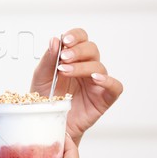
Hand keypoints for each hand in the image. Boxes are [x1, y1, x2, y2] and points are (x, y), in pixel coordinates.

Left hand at [31, 28, 123, 144]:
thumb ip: (48, 58)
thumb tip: (55, 40)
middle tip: (63, 58)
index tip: (65, 40)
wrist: (48, 121)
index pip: (81, 39)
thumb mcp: (41, 76)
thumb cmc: (46, 98)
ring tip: (66, 71)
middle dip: (77, 51)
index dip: (75, 36)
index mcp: (73, 58)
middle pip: (92, 49)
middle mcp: (86, 67)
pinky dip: (108, 80)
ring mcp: (96, 82)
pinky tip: (95, 79)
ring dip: (82, 66)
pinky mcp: (103, 98)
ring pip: (99, 66)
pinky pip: (115, 86)